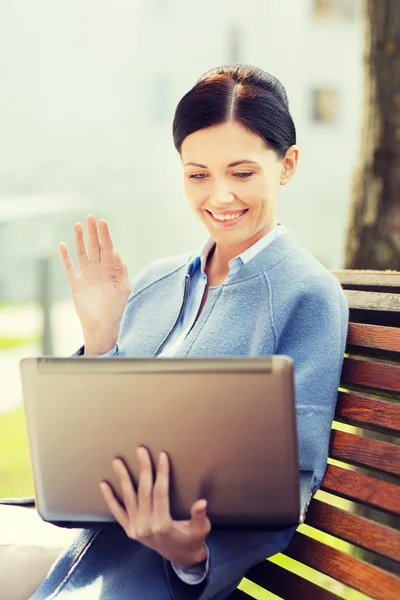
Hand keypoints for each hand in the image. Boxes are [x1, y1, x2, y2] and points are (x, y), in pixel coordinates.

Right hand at [60, 215, 130, 354]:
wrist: (101, 326)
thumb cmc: (116, 309)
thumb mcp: (123, 289)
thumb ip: (121, 271)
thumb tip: (118, 252)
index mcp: (111, 270)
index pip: (108, 248)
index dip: (105, 235)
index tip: (103, 222)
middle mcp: (99, 270)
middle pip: (95, 247)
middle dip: (93, 232)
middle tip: (91, 217)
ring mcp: (86, 276)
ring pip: (82, 253)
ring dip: (79, 240)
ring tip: (78, 225)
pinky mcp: (75, 284)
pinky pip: (69, 267)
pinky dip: (66, 257)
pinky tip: (63, 245)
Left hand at [100, 447, 210, 565]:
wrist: (180, 557)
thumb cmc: (192, 540)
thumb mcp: (200, 529)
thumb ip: (199, 516)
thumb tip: (202, 502)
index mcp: (163, 525)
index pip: (160, 492)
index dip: (162, 473)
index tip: (162, 456)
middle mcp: (146, 527)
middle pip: (143, 491)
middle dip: (143, 468)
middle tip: (141, 450)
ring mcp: (135, 529)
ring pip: (128, 498)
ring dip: (122, 478)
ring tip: (117, 461)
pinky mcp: (129, 530)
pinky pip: (117, 512)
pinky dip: (110, 498)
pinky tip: (104, 485)